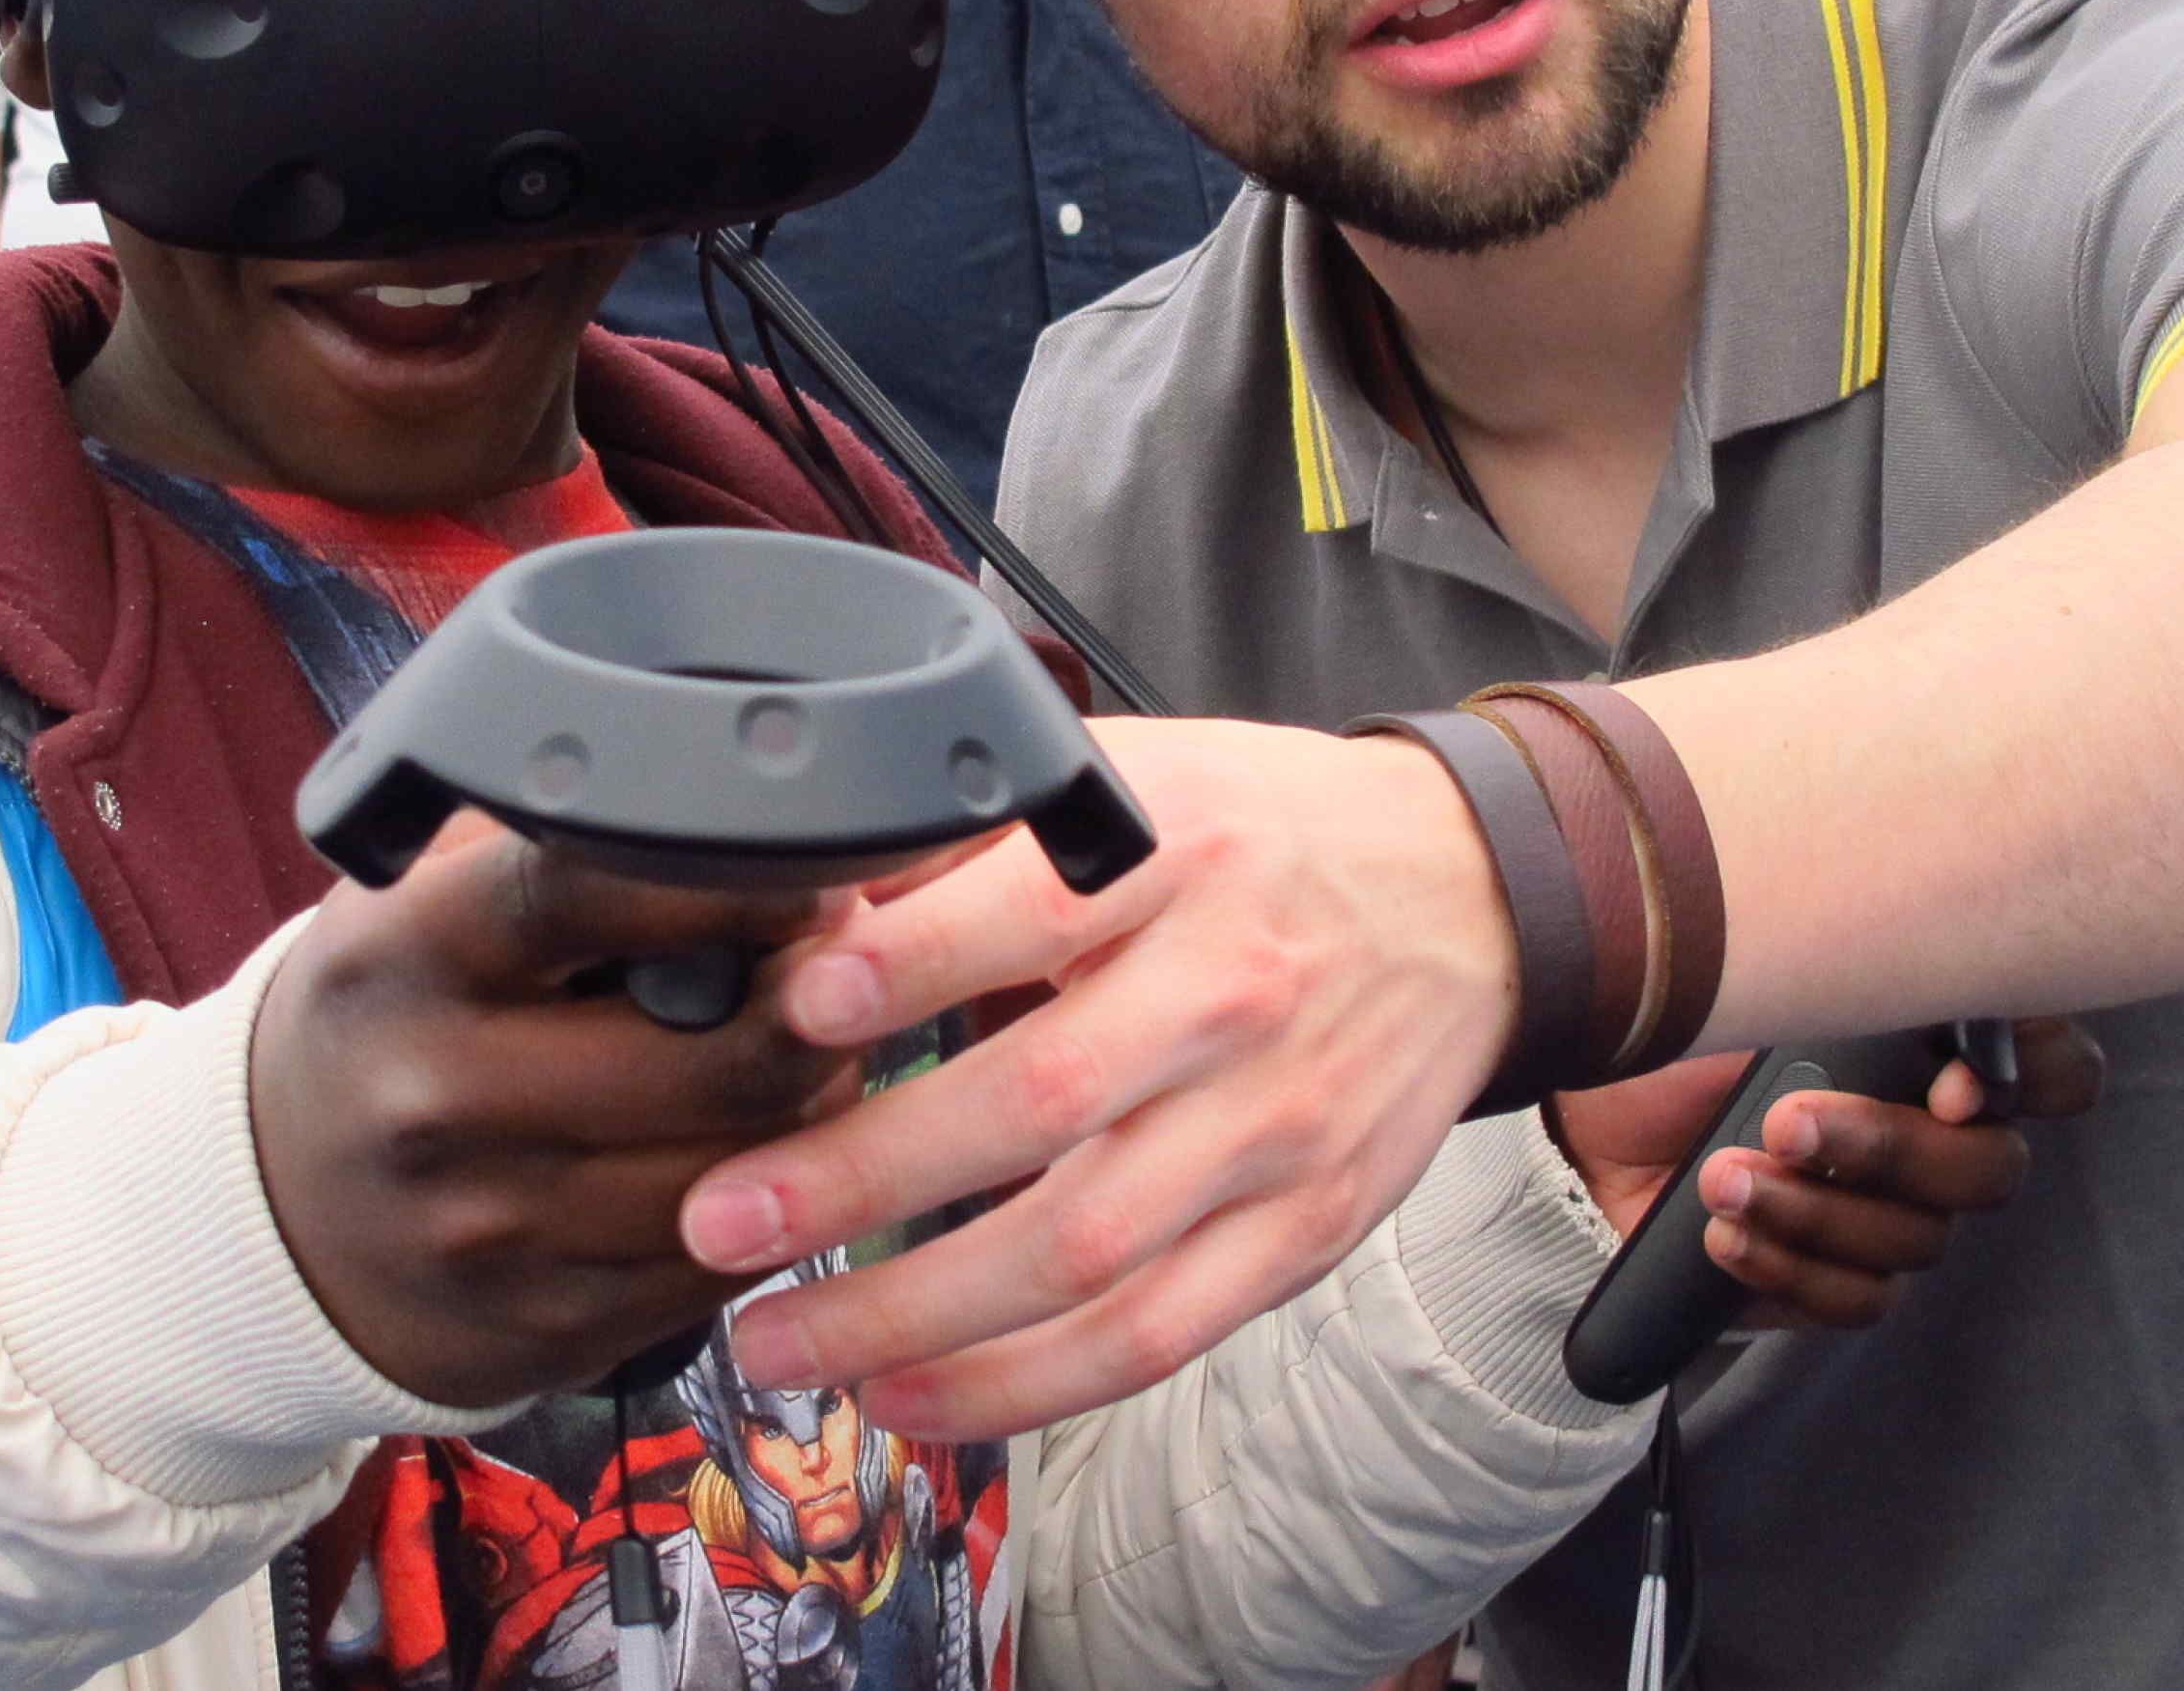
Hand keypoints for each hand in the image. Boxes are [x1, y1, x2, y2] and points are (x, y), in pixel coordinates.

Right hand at [251, 815, 868, 1409]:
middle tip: (861, 970)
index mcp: (403, 959)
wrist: (280, 1219)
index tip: (819, 877)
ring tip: (826, 1051)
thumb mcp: (418, 902)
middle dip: (823, 1009)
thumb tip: (744, 792)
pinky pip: (722, 1262)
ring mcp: (490, 1228)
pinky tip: (777, 1151)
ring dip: (819, 1108)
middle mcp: (435, 1097)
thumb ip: (552, 842)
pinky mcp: (547, 1323)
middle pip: (716, 1056)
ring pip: (742, 1169)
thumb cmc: (390, 1019)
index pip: (591, 896)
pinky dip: (776, 1202)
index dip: (736, 884)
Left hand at [673, 719, 1512, 1437]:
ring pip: (1082, 1255)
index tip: (794, 1007)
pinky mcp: (1298, 1233)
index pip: (1031, 915)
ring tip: (779, 1347)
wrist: (1465, 899)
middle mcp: (1229, 996)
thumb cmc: (1260, 838)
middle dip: (859, 1179)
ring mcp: (1272, 1129)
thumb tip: (803, 903)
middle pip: (1036, 1106)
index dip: (909, 966)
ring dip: (913, 1318)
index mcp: (1178, 858)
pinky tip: (910, 1399)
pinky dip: (1020, 1388)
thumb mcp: (1133, 784)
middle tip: (719, 1221)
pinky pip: (1151, 1339)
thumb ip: (979, 843)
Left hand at [1548, 1017, 2104, 1329]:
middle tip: (1783, 1122)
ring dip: (1813, 1213)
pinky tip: (1724, 1238)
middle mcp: (1929, 1132)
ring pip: (1918, 1242)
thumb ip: (1850, 969)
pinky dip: (1789, 1271)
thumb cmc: (1669, 1027)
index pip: (2054, 1070)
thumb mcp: (1755, 972)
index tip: (1951, 1086)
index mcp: (1930, 1045)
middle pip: (1991, 1173)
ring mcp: (1887, 1212)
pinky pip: (1861, 1302)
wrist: (1576, 1127)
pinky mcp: (1836, 1277)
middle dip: (1886, 1151)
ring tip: (1719, 1177)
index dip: (2033, 1081)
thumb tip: (1912, 971)